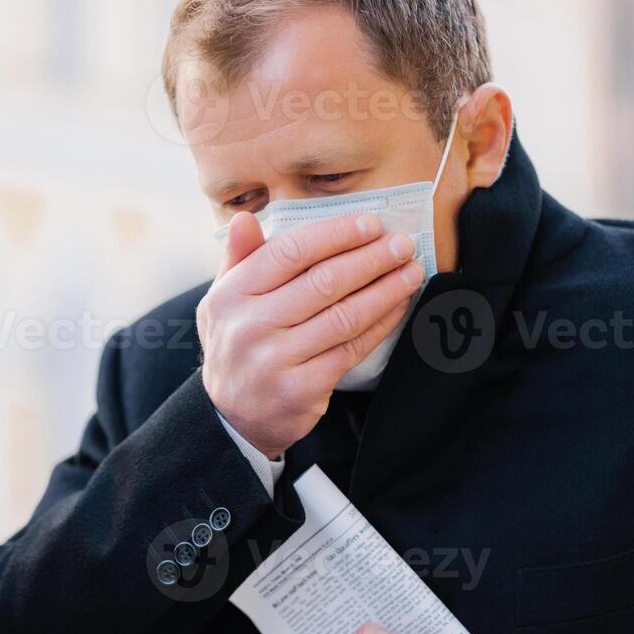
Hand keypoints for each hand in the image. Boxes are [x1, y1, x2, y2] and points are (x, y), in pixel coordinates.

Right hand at [197, 212, 422, 457]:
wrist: (231, 416)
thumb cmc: (236, 344)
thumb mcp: (222, 299)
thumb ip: (239, 257)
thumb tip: (245, 217)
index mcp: (231, 295)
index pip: (290, 252)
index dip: (336, 235)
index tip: (370, 224)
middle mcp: (251, 327)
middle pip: (323, 282)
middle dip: (371, 259)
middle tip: (403, 244)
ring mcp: (277, 361)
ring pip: (344, 317)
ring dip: (385, 290)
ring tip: (411, 272)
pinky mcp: (303, 390)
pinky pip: (352, 349)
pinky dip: (381, 324)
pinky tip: (398, 307)